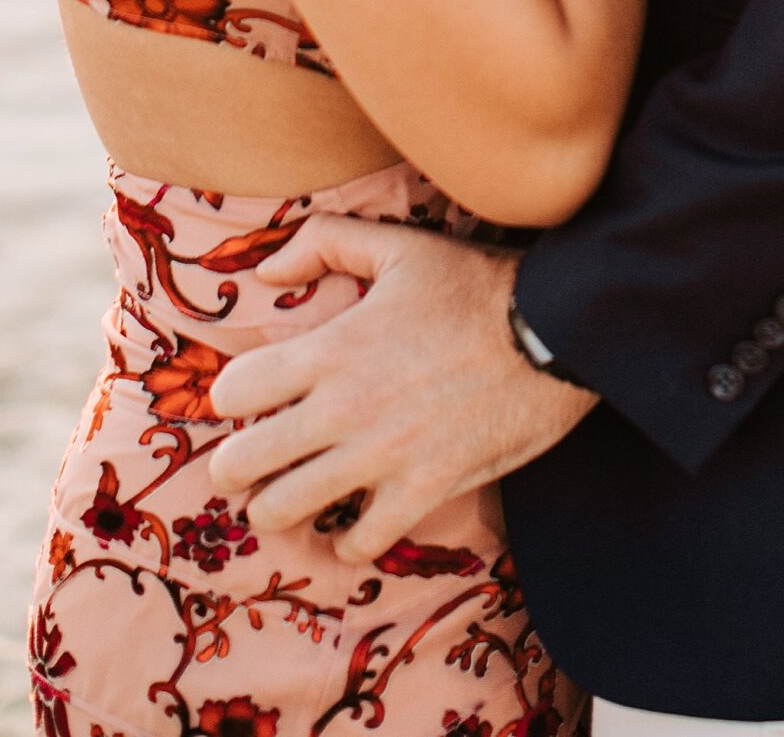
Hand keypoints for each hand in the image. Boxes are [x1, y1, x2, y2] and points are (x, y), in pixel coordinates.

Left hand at [207, 215, 596, 558]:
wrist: (554, 331)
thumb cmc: (473, 284)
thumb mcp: (399, 245)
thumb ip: (324, 242)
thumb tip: (267, 273)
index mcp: (334, 346)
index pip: (235, 391)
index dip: (230, 396)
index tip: (245, 398)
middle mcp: (346, 408)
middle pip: (244, 463)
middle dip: (234, 465)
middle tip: (247, 460)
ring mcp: (383, 455)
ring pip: (286, 510)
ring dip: (276, 506)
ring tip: (287, 494)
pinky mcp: (425, 490)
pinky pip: (360, 542)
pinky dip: (347, 539)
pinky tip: (351, 519)